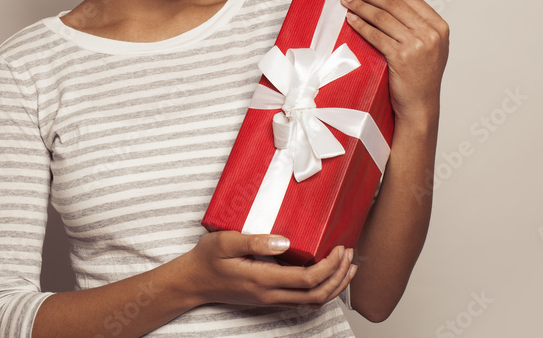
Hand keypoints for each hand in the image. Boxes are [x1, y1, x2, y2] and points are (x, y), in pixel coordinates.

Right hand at [180, 231, 355, 308]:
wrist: (193, 282)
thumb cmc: (207, 259)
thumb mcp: (225, 242)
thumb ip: (255, 242)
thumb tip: (285, 241)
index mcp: (262, 279)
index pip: (308, 279)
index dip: (329, 266)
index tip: (338, 247)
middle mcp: (270, 295)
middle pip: (318, 294)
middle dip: (339, 276)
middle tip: (349, 255)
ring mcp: (270, 300)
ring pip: (313, 301)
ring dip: (334, 286)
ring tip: (346, 267)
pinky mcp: (269, 299)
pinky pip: (303, 301)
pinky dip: (321, 290)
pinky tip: (326, 276)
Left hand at [338, 0, 448, 131]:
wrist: (420, 105)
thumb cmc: (421, 78)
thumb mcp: (430, 47)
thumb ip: (417, 26)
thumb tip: (388, 6)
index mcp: (439, 26)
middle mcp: (430, 33)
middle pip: (393, 3)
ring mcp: (417, 44)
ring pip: (382, 17)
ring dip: (360, 7)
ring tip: (346, 2)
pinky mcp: (401, 56)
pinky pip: (375, 34)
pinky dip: (360, 25)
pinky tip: (351, 20)